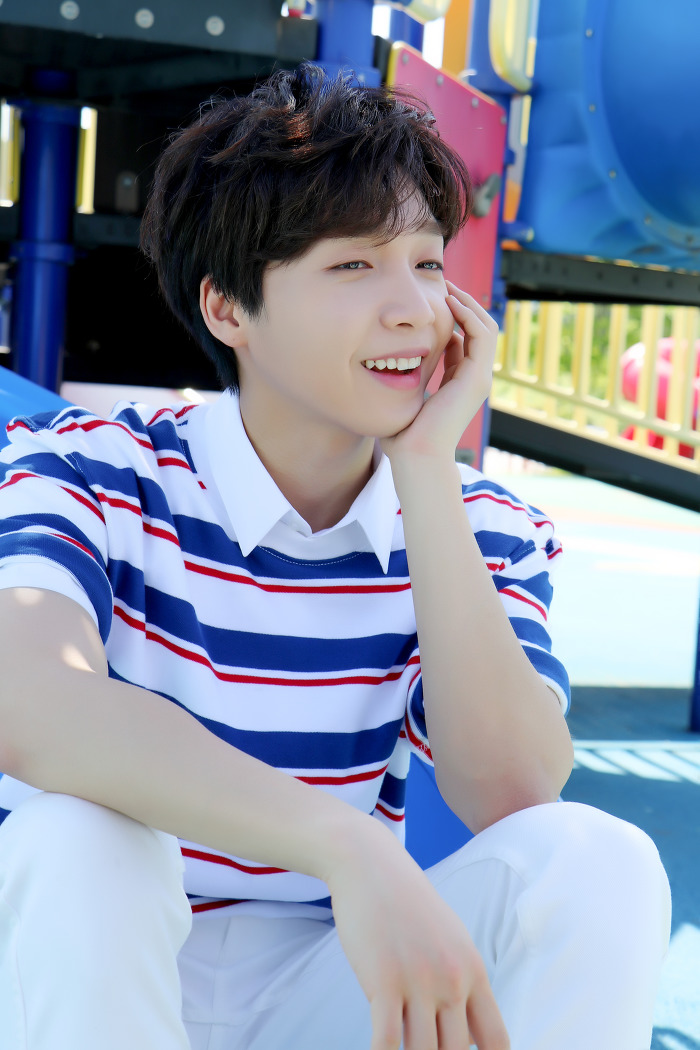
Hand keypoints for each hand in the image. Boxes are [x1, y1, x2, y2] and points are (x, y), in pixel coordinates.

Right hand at [326, 826, 509, 1049]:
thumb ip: (464, 986)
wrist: (372, 866)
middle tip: (425, 1049)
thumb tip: (473, 1036)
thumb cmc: (408, 906)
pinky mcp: (384, 982)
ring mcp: (419, 982)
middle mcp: (453, 980)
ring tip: (403, 1048)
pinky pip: (386, 1042)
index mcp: (473, 971)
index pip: (496, 1041)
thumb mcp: (450, 940)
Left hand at [380, 281, 497, 464]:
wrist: (416, 457)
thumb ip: (405, 378)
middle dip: (462, 305)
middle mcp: (474, 379)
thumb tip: (387, 361)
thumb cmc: (404, 436)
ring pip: (486, 328)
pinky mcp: (478, 378)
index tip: (431, 299)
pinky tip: (450, 302)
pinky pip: (482, 335)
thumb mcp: (404, 397)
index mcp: (459, 383)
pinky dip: (469, 315)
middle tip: (442, 283)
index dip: (451, 318)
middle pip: (479, 330)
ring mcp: (480, 378)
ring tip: (448, 287)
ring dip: (468, 304)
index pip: (464, 341)